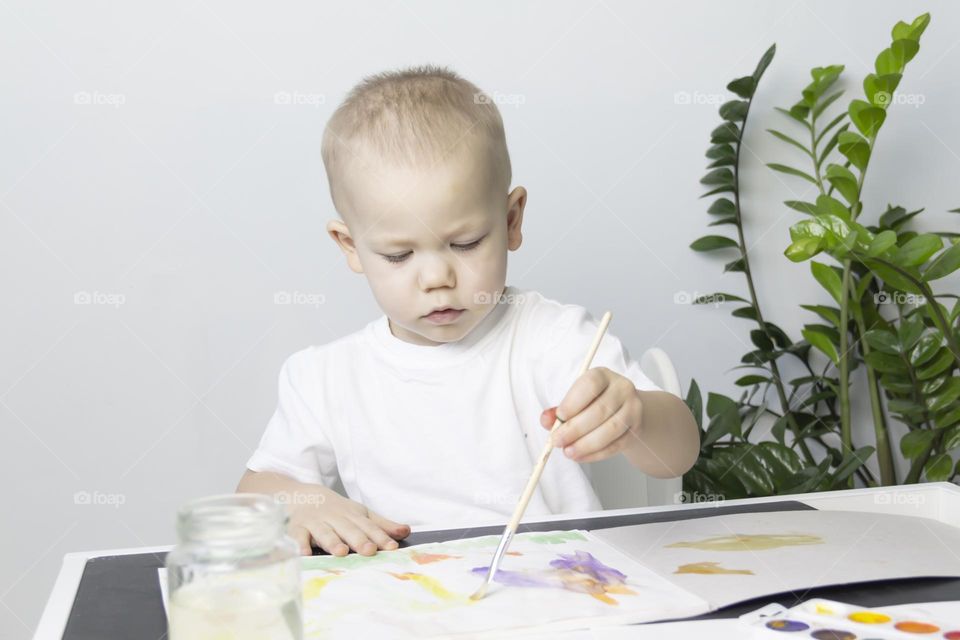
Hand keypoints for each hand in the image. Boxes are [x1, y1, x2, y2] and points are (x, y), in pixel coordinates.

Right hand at [283, 486, 410, 556]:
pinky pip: (298, 536)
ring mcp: (315, 523)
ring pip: (325, 532)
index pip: (368, 527)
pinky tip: (304, 554)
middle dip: (359, 540)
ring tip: (341, 552)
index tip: (392, 547)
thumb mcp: (359, 513)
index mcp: (352, 515)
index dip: (380, 537)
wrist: (300, 495)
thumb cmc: (336, 510)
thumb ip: (381, 525)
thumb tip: (406, 531)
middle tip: (370, 551)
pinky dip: (300, 544)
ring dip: (332, 542)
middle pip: (348, 529)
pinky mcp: (296, 528)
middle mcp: (335, 518)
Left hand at [540, 367, 642, 462]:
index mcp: (603, 375)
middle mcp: (622, 388)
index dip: (573, 402)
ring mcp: (633, 408)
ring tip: (568, 452)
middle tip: (557, 441)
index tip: (559, 418)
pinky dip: (597, 454)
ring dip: (586, 444)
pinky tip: (581, 456)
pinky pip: (617, 444)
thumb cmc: (593, 403)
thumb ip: (558, 410)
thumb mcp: (575, 400)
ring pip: (611, 429)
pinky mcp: (636, 428)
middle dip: (575, 429)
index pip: (590, 384)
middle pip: (600, 410)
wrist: (623, 410)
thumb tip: (545, 420)